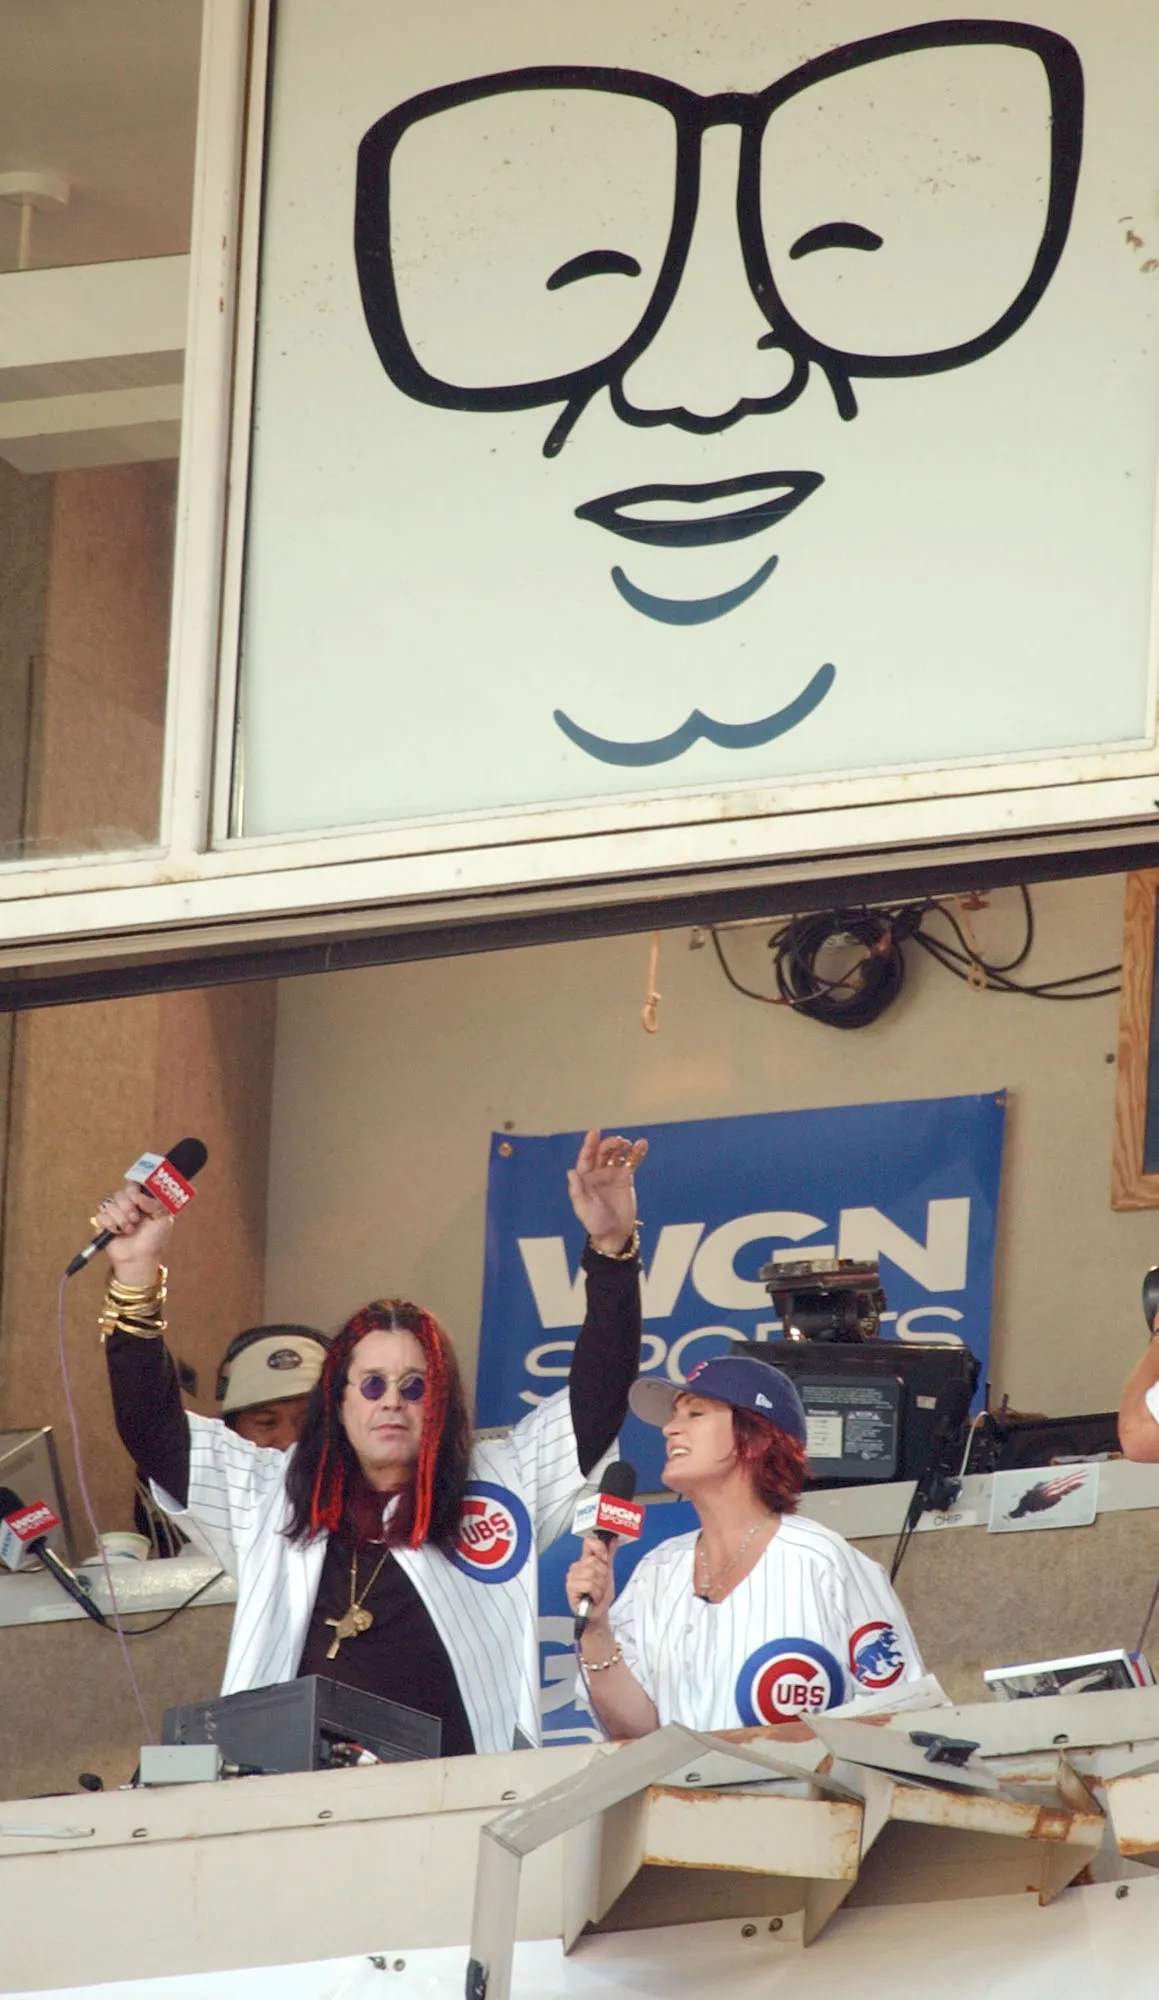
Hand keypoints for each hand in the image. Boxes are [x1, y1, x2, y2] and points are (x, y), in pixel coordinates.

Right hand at [93, 1184, 173, 1286]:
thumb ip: (157, 1202)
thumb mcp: (164, 1219)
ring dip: (120, 1218)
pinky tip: (118, 1232)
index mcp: (141, 1201)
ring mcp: (114, 1215)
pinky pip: (100, 1216)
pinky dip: (110, 1224)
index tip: (139, 1201)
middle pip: (119, 1193)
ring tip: (129, 1230)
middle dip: (127, 1206)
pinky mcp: (104, 1225)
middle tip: (135, 1219)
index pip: (132, 1185)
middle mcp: (127, 1206)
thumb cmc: (154, 1240)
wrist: (141, 1259)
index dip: (133, 1191)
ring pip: (108, 1204)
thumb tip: (140, 1197)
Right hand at [565, 1535, 615, 1626]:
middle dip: (603, 1575)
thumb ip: (609, 1555)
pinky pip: (589, 1584)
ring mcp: (572, 1576)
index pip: (589, 1543)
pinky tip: (592, 1597)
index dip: (599, 1548)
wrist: (598, 1612)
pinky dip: (596, 1593)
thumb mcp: (608, 1573)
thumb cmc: (601, 1594)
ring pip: (592, 1573)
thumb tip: (613, 1539)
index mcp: (585, 1560)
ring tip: (596, 1592)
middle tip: (600, 1585)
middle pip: (594, 1561)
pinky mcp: (570, 1586)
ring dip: (600, 1586)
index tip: (605, 1558)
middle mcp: (577, 1566)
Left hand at [567, 1130, 647, 1255]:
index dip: (589, 1144)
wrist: (614, 1233)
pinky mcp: (626, 1179)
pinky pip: (631, 1163)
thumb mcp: (583, 1207)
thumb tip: (570, 1171)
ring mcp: (612, 1175)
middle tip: (619, 1142)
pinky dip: (636, 1154)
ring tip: (628, 1143)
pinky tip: (642, 1145)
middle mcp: (598, 1173)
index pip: (586, 1157)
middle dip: (609, 1144)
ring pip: (617, 1155)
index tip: (594, 1132)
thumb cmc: (594, 1221)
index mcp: (584, 1178)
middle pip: (602, 1152)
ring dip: (621, 1146)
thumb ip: (577, 1189)